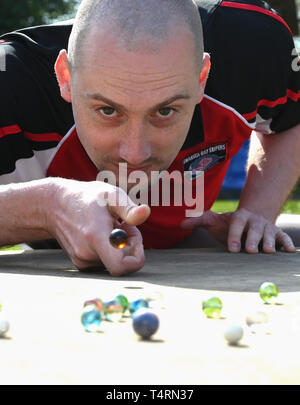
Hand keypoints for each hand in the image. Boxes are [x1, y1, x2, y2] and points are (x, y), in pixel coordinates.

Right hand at [46, 178, 150, 274]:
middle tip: (124, 224)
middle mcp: (87, 254)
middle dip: (130, 244)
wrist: (53, 205)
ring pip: (114, 261)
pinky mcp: (80, 263)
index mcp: (96, 237)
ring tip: (111, 224)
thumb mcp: (110, 194)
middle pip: (123, 263)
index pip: (121, 266)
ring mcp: (82, 260)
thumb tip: (146, 213)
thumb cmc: (86, 197)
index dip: (136, 256)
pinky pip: (105, 261)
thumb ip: (128, 208)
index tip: (135, 237)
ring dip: (120, 245)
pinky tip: (102, 232)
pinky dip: (110, 249)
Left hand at [181, 208, 295, 253]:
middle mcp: (255, 221)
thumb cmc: (230, 223)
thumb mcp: (215, 221)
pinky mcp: (278, 234)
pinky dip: (287, 243)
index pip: (237, 224)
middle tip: (250, 250)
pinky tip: (289, 252)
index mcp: (239, 217)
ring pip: (270, 234)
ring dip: (270, 242)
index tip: (232, 248)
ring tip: (268, 252)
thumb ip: (199, 221)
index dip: (235, 235)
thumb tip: (180, 224)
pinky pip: (284, 238)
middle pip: (254, 230)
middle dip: (252, 240)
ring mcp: (267, 227)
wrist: (252, 216)